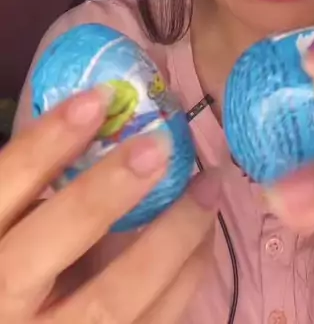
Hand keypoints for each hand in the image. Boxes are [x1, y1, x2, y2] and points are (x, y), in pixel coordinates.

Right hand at [0, 88, 218, 322]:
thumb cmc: (21, 261)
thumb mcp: (16, 218)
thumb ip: (43, 182)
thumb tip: (105, 111)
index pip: (5, 183)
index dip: (49, 140)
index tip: (100, 97)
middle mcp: (3, 299)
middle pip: (49, 247)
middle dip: (106, 192)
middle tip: (159, 145)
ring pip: (112, 300)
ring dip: (171, 238)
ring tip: (208, 187)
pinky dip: (185, 277)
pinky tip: (205, 237)